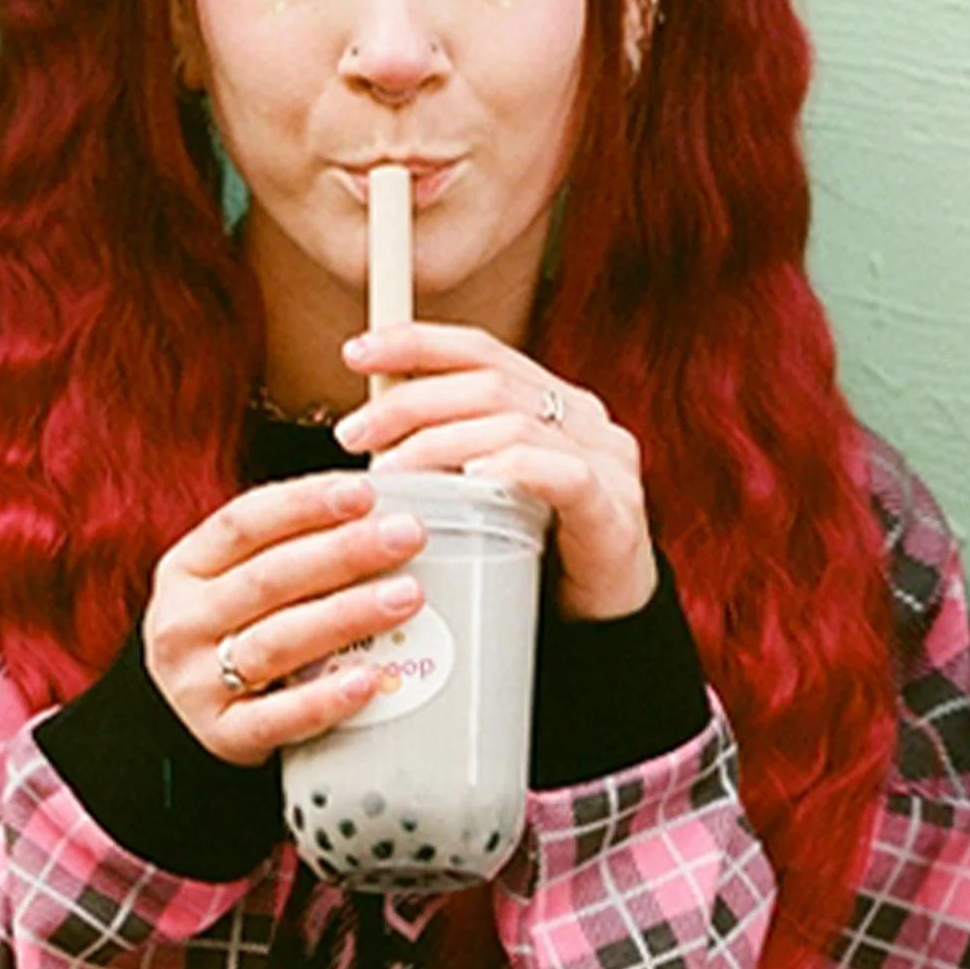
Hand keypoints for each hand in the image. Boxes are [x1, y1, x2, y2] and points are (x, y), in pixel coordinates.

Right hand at [141, 475, 425, 756]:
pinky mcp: (222, 734)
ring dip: (346, 615)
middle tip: (407, 536)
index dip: (304, 504)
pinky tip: (370, 681)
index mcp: (187, 568)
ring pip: (276, 642)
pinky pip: (277, 719)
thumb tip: (383, 511)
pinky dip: (325, 699)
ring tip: (407, 597)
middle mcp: (183, 621)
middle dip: (344, 553)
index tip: (364, 494)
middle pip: (269, 578)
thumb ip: (294, 546)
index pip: (243, 523)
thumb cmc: (238, 629)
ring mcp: (196, 682)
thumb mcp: (240, 579)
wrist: (191, 714)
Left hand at [335, 321, 657, 623]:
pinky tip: (470, 480)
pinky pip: (563, 474)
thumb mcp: (488, 489)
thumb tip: (368, 428)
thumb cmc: (536, 554)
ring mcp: (607, 462)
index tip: (356, 353)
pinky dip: (512, 469)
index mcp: (554, 403)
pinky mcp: (615, 512)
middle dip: (411, 402)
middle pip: (489, 382)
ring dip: (441, 442)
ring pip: (515, 424)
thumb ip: (452, 450)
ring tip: (392, 470)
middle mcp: (585, 420)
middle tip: (355, 434)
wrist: (603, 625)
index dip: (417, 343)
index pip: (482, 351)